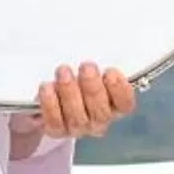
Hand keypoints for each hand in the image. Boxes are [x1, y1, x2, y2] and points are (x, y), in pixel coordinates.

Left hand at [19, 62, 137, 137]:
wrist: (52, 95)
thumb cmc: (78, 76)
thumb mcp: (90, 68)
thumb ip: (98, 63)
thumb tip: (99, 42)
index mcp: (115, 106)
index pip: (125, 104)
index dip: (120, 90)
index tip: (110, 71)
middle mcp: (100, 121)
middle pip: (101, 112)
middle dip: (93, 88)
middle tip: (86, 66)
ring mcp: (79, 128)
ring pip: (78, 117)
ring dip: (70, 92)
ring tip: (63, 71)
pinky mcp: (57, 131)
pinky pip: (55, 122)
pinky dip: (51, 104)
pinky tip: (47, 87)